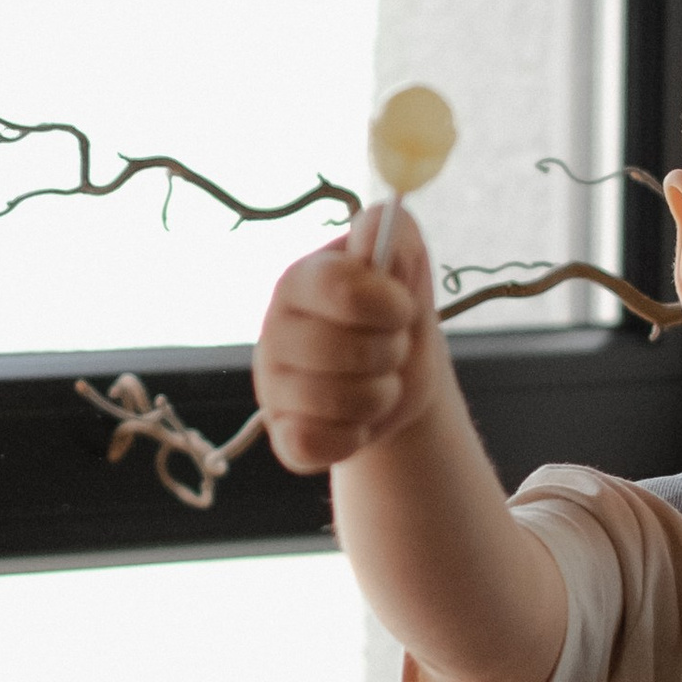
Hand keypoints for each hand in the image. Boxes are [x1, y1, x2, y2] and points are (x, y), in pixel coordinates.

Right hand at [254, 204, 445, 472]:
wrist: (401, 381)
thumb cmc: (397, 317)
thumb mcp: (409, 267)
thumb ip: (396, 235)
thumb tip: (374, 235)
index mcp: (299, 280)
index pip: (342, 288)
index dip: (388, 304)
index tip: (402, 308)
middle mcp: (274, 331)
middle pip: (343, 351)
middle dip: (390, 354)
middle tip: (391, 349)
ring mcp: (272, 387)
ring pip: (336, 403)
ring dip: (380, 396)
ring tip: (379, 383)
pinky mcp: (283, 436)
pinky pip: (314, 446)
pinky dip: (352, 438)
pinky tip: (356, 421)